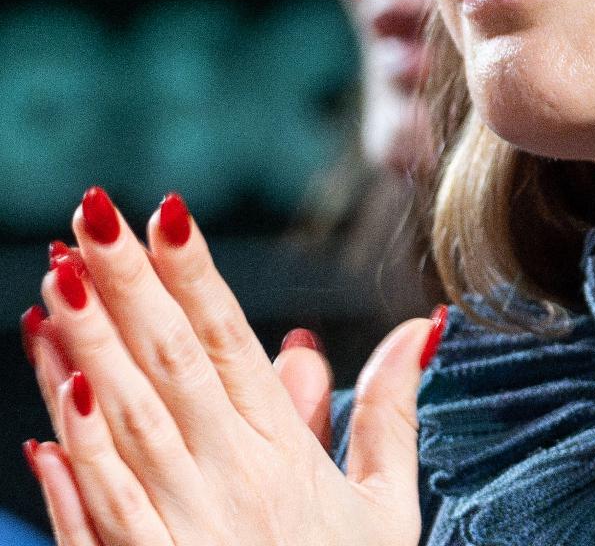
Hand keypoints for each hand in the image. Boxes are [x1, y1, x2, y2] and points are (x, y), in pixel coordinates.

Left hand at [23, 189, 446, 545]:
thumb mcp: (387, 510)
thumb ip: (393, 413)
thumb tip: (418, 326)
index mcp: (284, 459)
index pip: (231, 345)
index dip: (196, 276)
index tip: (167, 211)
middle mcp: (226, 486)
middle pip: (170, 368)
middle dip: (128, 286)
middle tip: (89, 214)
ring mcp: (177, 537)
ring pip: (122, 430)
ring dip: (83, 354)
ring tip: (53, 282)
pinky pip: (98, 521)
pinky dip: (70, 468)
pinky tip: (46, 413)